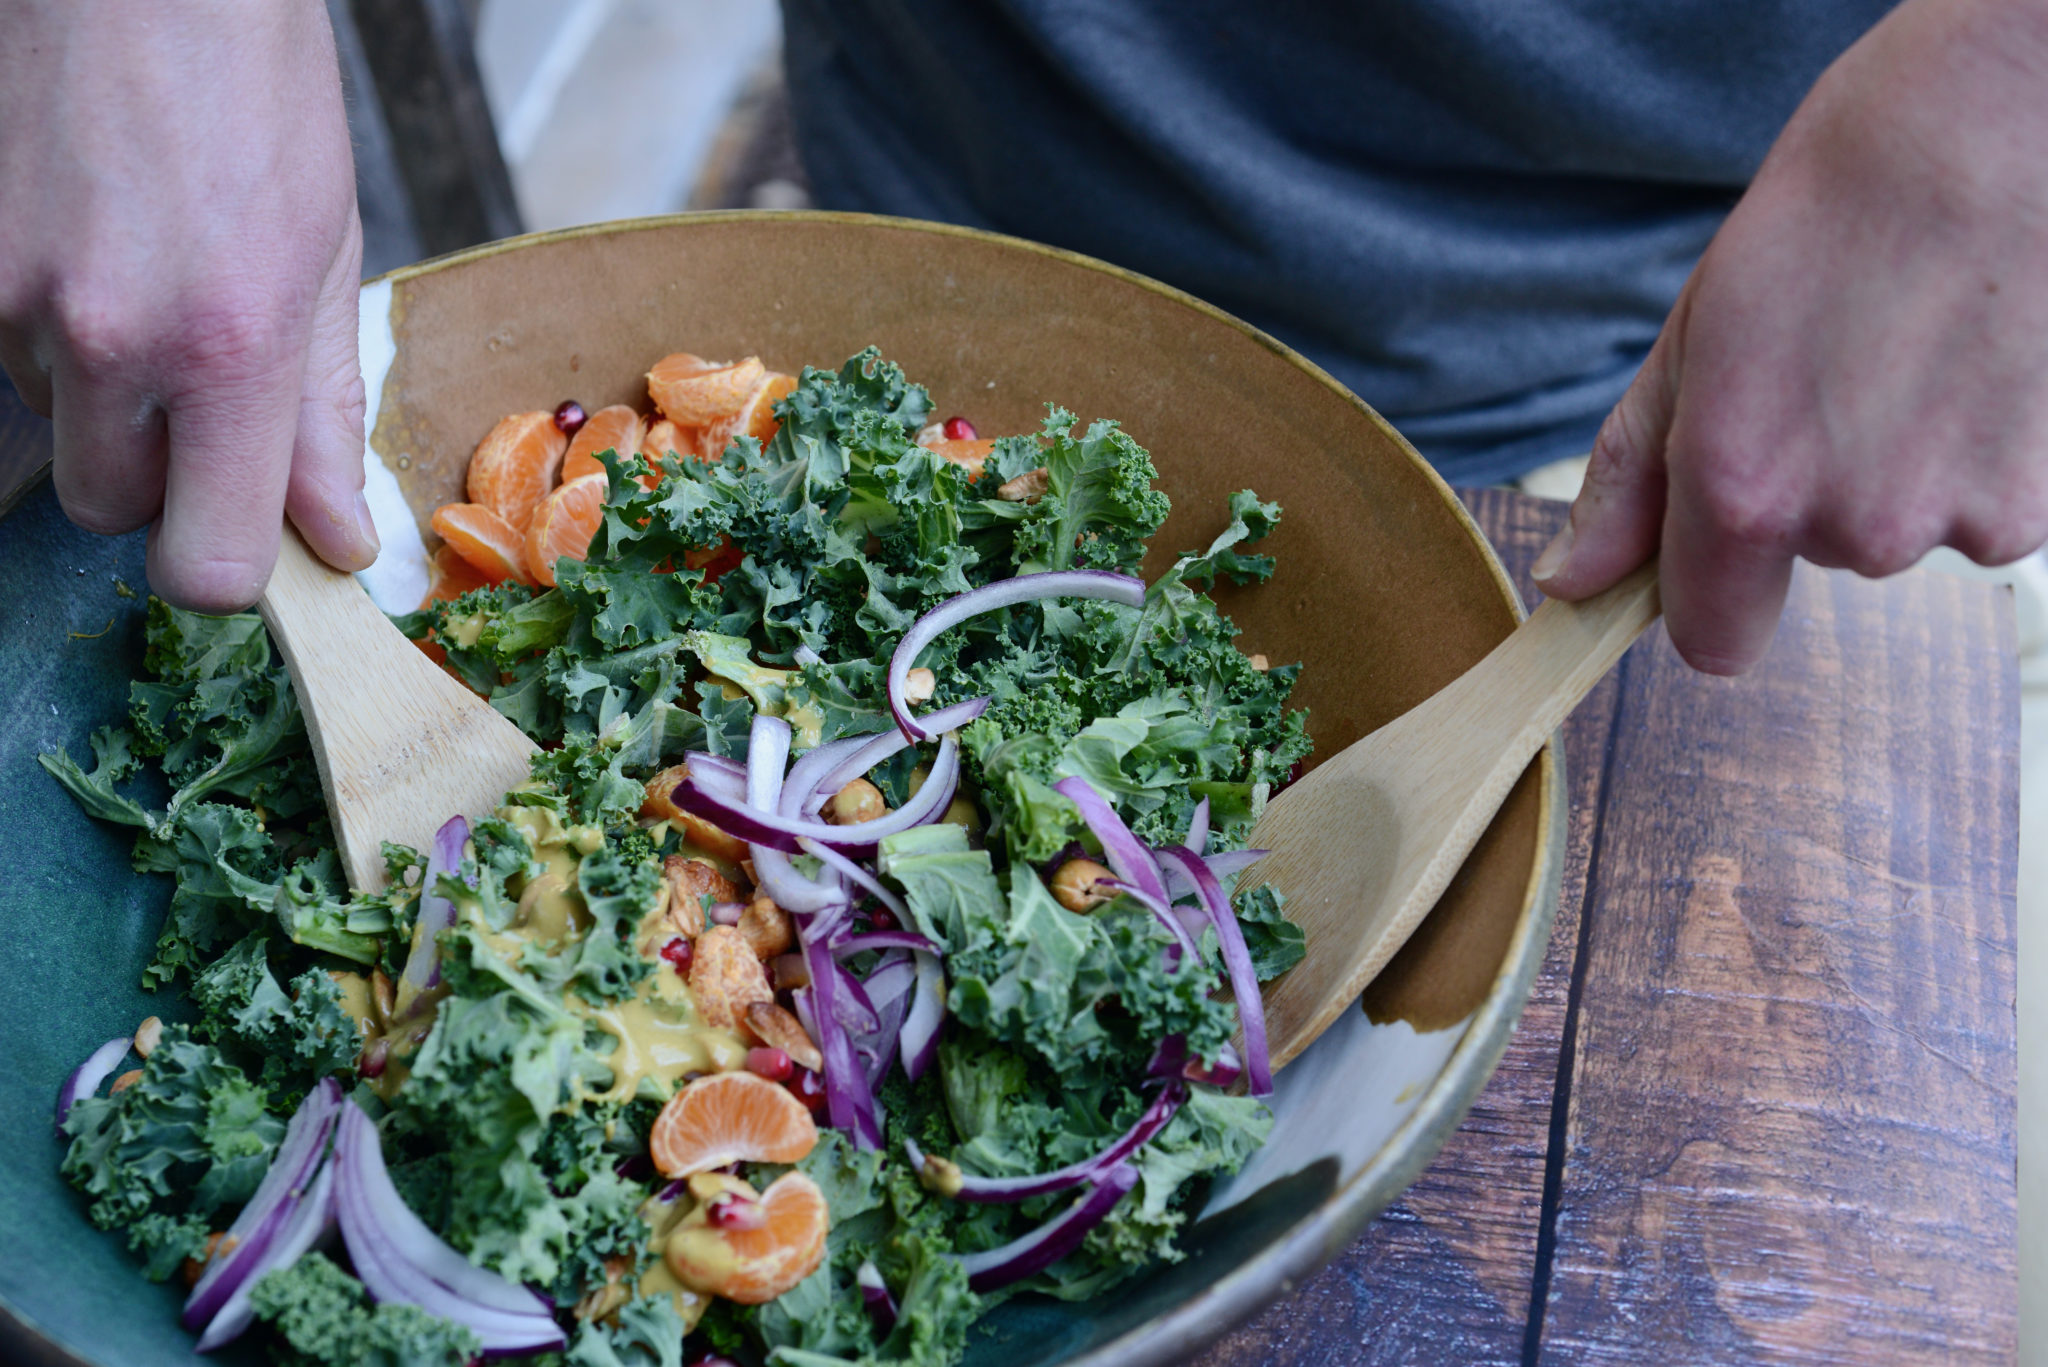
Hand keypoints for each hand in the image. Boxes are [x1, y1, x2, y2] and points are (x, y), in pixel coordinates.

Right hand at [0, 0, 374, 611]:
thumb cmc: (252, 90)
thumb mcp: (324, 256)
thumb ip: (324, 416)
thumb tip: (335, 538)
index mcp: (226, 347)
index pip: (208, 566)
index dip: (229, 569)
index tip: (251, 536)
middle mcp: (107, 337)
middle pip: (114, 513)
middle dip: (160, 479)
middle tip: (202, 391)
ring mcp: (8, 298)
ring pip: (55, 429)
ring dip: (99, 394)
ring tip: (146, 280)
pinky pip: (1, 355)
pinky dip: (43, 332)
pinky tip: (89, 249)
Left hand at [1532, 0, 2047, 673]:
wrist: (2004, 122)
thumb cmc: (1838, 205)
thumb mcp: (1696, 332)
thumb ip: (1632, 476)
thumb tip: (1570, 581)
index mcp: (1745, 487)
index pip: (1712, 643)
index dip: (1708, 598)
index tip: (1716, 549)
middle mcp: (1853, 527)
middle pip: (1812, 561)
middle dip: (1813, 487)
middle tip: (1836, 368)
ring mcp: (1957, 520)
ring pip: (1899, 527)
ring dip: (1898, 464)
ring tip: (1911, 350)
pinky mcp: (2038, 505)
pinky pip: (1978, 509)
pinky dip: (1973, 453)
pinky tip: (1973, 365)